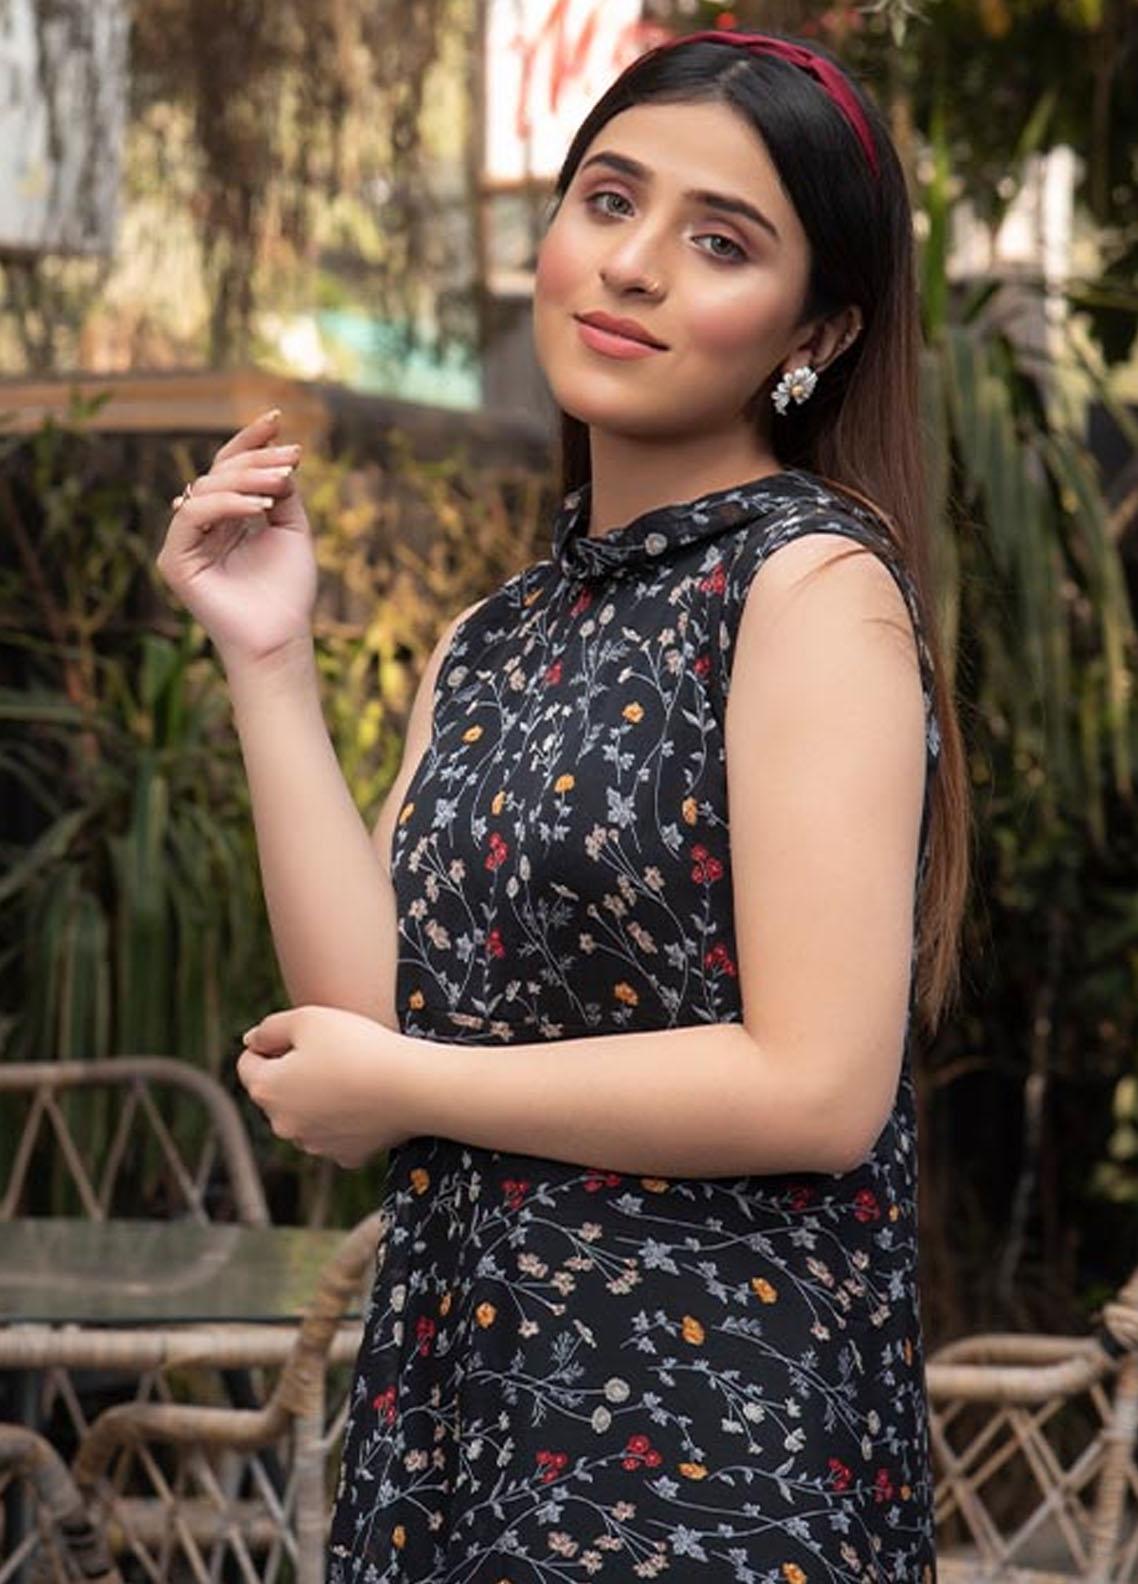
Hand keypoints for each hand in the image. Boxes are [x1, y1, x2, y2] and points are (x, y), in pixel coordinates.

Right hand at [155, 408, 318, 666]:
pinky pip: (193, 516)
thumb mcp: (292, 529)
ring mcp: (185, 542)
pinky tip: (260, 507)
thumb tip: (279, 456)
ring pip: (206, 488)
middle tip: (292, 457)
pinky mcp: (174, 560)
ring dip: (247, 480)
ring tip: (283, 482)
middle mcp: (202, 524)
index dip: (250, 440)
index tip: (277, 418)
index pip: (230, 467)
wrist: (280, 637)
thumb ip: (282, 491)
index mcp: (226, 516)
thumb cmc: (288, 591)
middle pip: (218, 472)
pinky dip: (228, 505)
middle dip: (256, 459)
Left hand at [236, 1006, 417, 1167]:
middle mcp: (282, 1125)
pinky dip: (345, 1118)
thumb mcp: (308, 1018)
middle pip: (277, 1091)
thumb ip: (269, 1028)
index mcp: (266, 1090)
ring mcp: (314, 1145)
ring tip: (351, 1073)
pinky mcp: (346, 1156)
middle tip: (330, 1051)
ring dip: (318, 1096)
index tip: (303, 1034)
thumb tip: (251, 1041)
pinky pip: (336, 1131)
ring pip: (306, 1114)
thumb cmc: (358, 1046)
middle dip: (293, 1072)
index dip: (271, 1042)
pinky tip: (366, 1099)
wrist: (413, 1087)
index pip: (248, 1063)